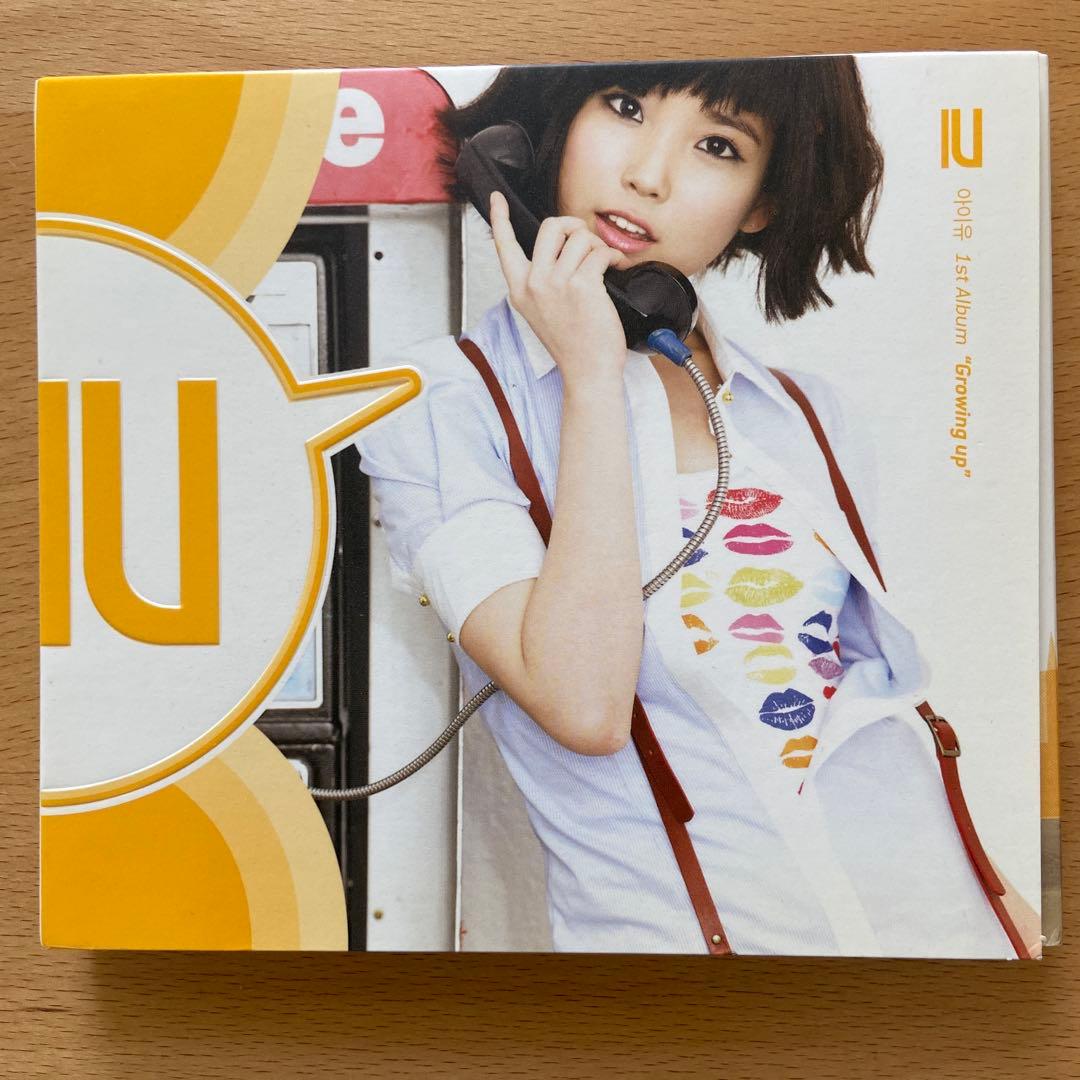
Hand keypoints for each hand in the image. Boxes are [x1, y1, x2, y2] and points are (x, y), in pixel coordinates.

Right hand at [489, 190, 629, 386]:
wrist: (587, 371)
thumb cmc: (572, 344)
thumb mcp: (542, 312)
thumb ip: (542, 281)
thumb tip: (563, 250)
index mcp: (519, 289)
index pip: (504, 246)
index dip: (500, 218)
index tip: (496, 199)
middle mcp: (534, 283)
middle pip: (551, 227)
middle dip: (573, 226)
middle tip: (585, 240)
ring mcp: (556, 283)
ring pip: (580, 238)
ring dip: (597, 246)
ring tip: (603, 264)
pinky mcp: (582, 285)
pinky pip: (599, 252)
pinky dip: (612, 256)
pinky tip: (614, 267)